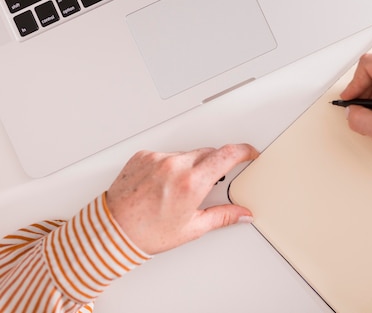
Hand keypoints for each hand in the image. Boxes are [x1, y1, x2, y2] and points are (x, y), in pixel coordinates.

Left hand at [106, 144, 258, 254]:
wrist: (111, 231)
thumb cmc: (147, 232)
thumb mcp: (192, 227)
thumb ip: (223, 216)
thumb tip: (242, 214)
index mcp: (191, 182)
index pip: (227, 154)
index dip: (244, 151)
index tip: (249, 152)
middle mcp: (175, 166)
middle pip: (208, 152)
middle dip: (215, 165)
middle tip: (208, 184)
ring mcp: (157, 159)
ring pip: (187, 153)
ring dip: (190, 166)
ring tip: (178, 189)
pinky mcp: (143, 156)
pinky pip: (166, 155)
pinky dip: (170, 165)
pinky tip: (163, 184)